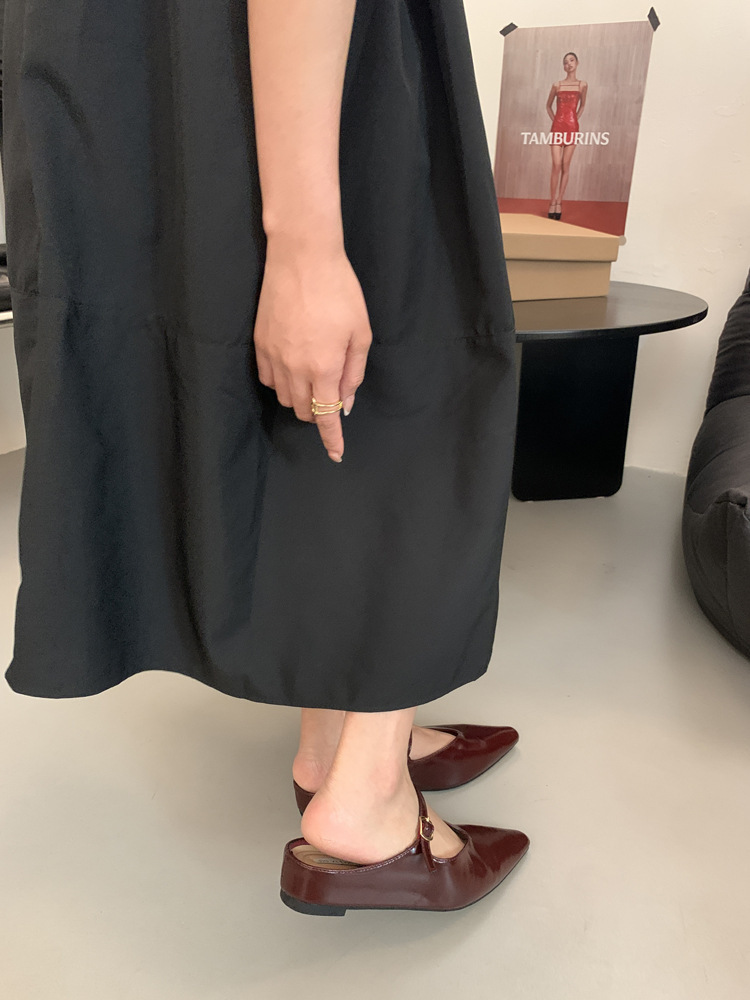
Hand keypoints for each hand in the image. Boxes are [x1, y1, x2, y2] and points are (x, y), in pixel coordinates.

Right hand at [254, 233, 372, 462]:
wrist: (302, 257)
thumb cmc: (340, 291)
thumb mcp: (361, 333)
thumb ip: (354, 373)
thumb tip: (345, 404)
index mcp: (324, 367)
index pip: (326, 416)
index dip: (331, 438)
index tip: (335, 454)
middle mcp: (295, 368)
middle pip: (303, 410)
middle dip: (318, 413)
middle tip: (331, 397)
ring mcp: (273, 356)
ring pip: (284, 398)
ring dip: (300, 399)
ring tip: (313, 378)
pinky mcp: (259, 344)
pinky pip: (267, 379)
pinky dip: (281, 383)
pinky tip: (292, 368)